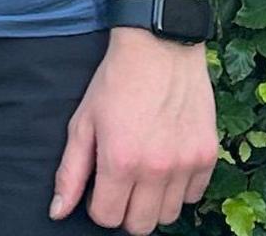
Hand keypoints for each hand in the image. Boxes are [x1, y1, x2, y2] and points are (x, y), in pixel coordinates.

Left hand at [50, 29, 218, 232]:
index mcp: (120, 162)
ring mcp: (186, 164)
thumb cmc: (115, 82)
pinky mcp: (208, 155)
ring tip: (145, 173)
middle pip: (140, 226)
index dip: (98, 206)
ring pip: (169, 216)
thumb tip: (58, 212)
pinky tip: (168, 163)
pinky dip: (180, 188)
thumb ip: (70, 172)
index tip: (100, 187)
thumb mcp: (83, 123)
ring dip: (154, 203)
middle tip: (122, 185)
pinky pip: (194, 196)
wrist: (159, 47)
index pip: (107, 218)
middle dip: (126, 211)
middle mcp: (156, 169)